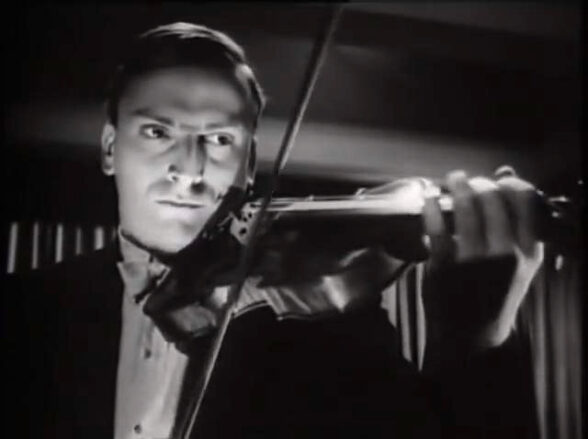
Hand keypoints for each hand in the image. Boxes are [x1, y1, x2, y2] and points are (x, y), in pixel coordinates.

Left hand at [421, 166, 543, 348]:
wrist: (471, 336)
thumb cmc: (495, 292)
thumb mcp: (518, 263)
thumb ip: (516, 222)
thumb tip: (505, 172)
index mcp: (528, 252)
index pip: (526, 200)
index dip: (510, 182)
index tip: (497, 179)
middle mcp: (504, 254)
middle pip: (492, 198)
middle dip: (478, 182)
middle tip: (467, 180)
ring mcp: (473, 260)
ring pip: (466, 206)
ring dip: (456, 185)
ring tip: (451, 179)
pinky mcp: (443, 267)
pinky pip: (436, 226)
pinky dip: (432, 206)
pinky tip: (430, 200)